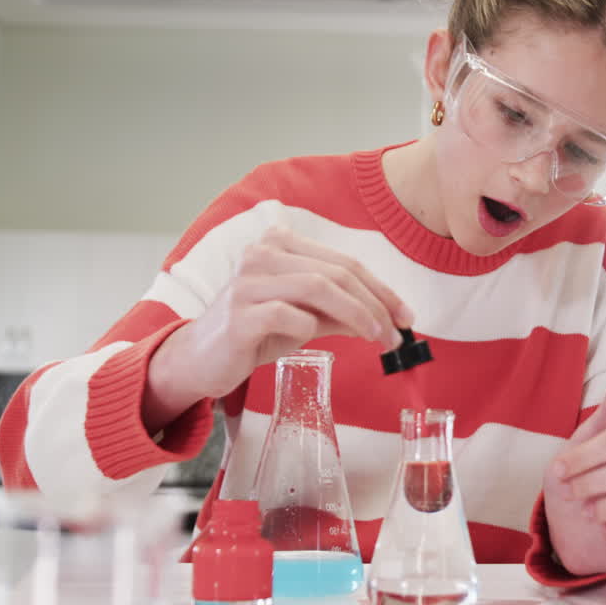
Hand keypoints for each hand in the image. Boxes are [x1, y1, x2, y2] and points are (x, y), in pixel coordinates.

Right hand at [144, 226, 411, 429]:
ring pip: (317, 287)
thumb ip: (339, 313)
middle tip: (397, 333)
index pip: (343, 262)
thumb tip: (386, 319)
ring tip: (376, 338)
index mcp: (279, 244)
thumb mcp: (303, 319)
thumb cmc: (254, 334)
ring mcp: (247, 282)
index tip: (406, 316)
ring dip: (356, 314)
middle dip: (376, 303)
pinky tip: (315, 339)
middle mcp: (261, 254)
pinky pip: (288, 315)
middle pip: (336, 273)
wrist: (199, 361)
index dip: (381, 288)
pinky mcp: (238, 314)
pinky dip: (310, 327)